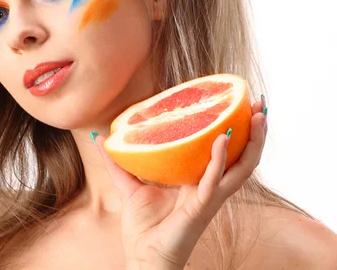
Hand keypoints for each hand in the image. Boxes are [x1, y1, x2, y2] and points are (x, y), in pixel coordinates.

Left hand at [94, 98, 267, 268]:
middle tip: (258, 104)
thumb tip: (100, 138)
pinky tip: (222, 139)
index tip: (236, 104)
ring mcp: (208, 197)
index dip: (234, 131)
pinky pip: (215, 181)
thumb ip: (117, 162)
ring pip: (241, 167)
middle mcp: (208, 187)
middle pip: (241, 156)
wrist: (143, 259)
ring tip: (257, 116)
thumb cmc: (143, 228)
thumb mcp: (129, 186)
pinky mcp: (201, 207)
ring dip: (252, 142)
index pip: (222, 152)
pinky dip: (220, 159)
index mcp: (196, 181)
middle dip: (254, 132)